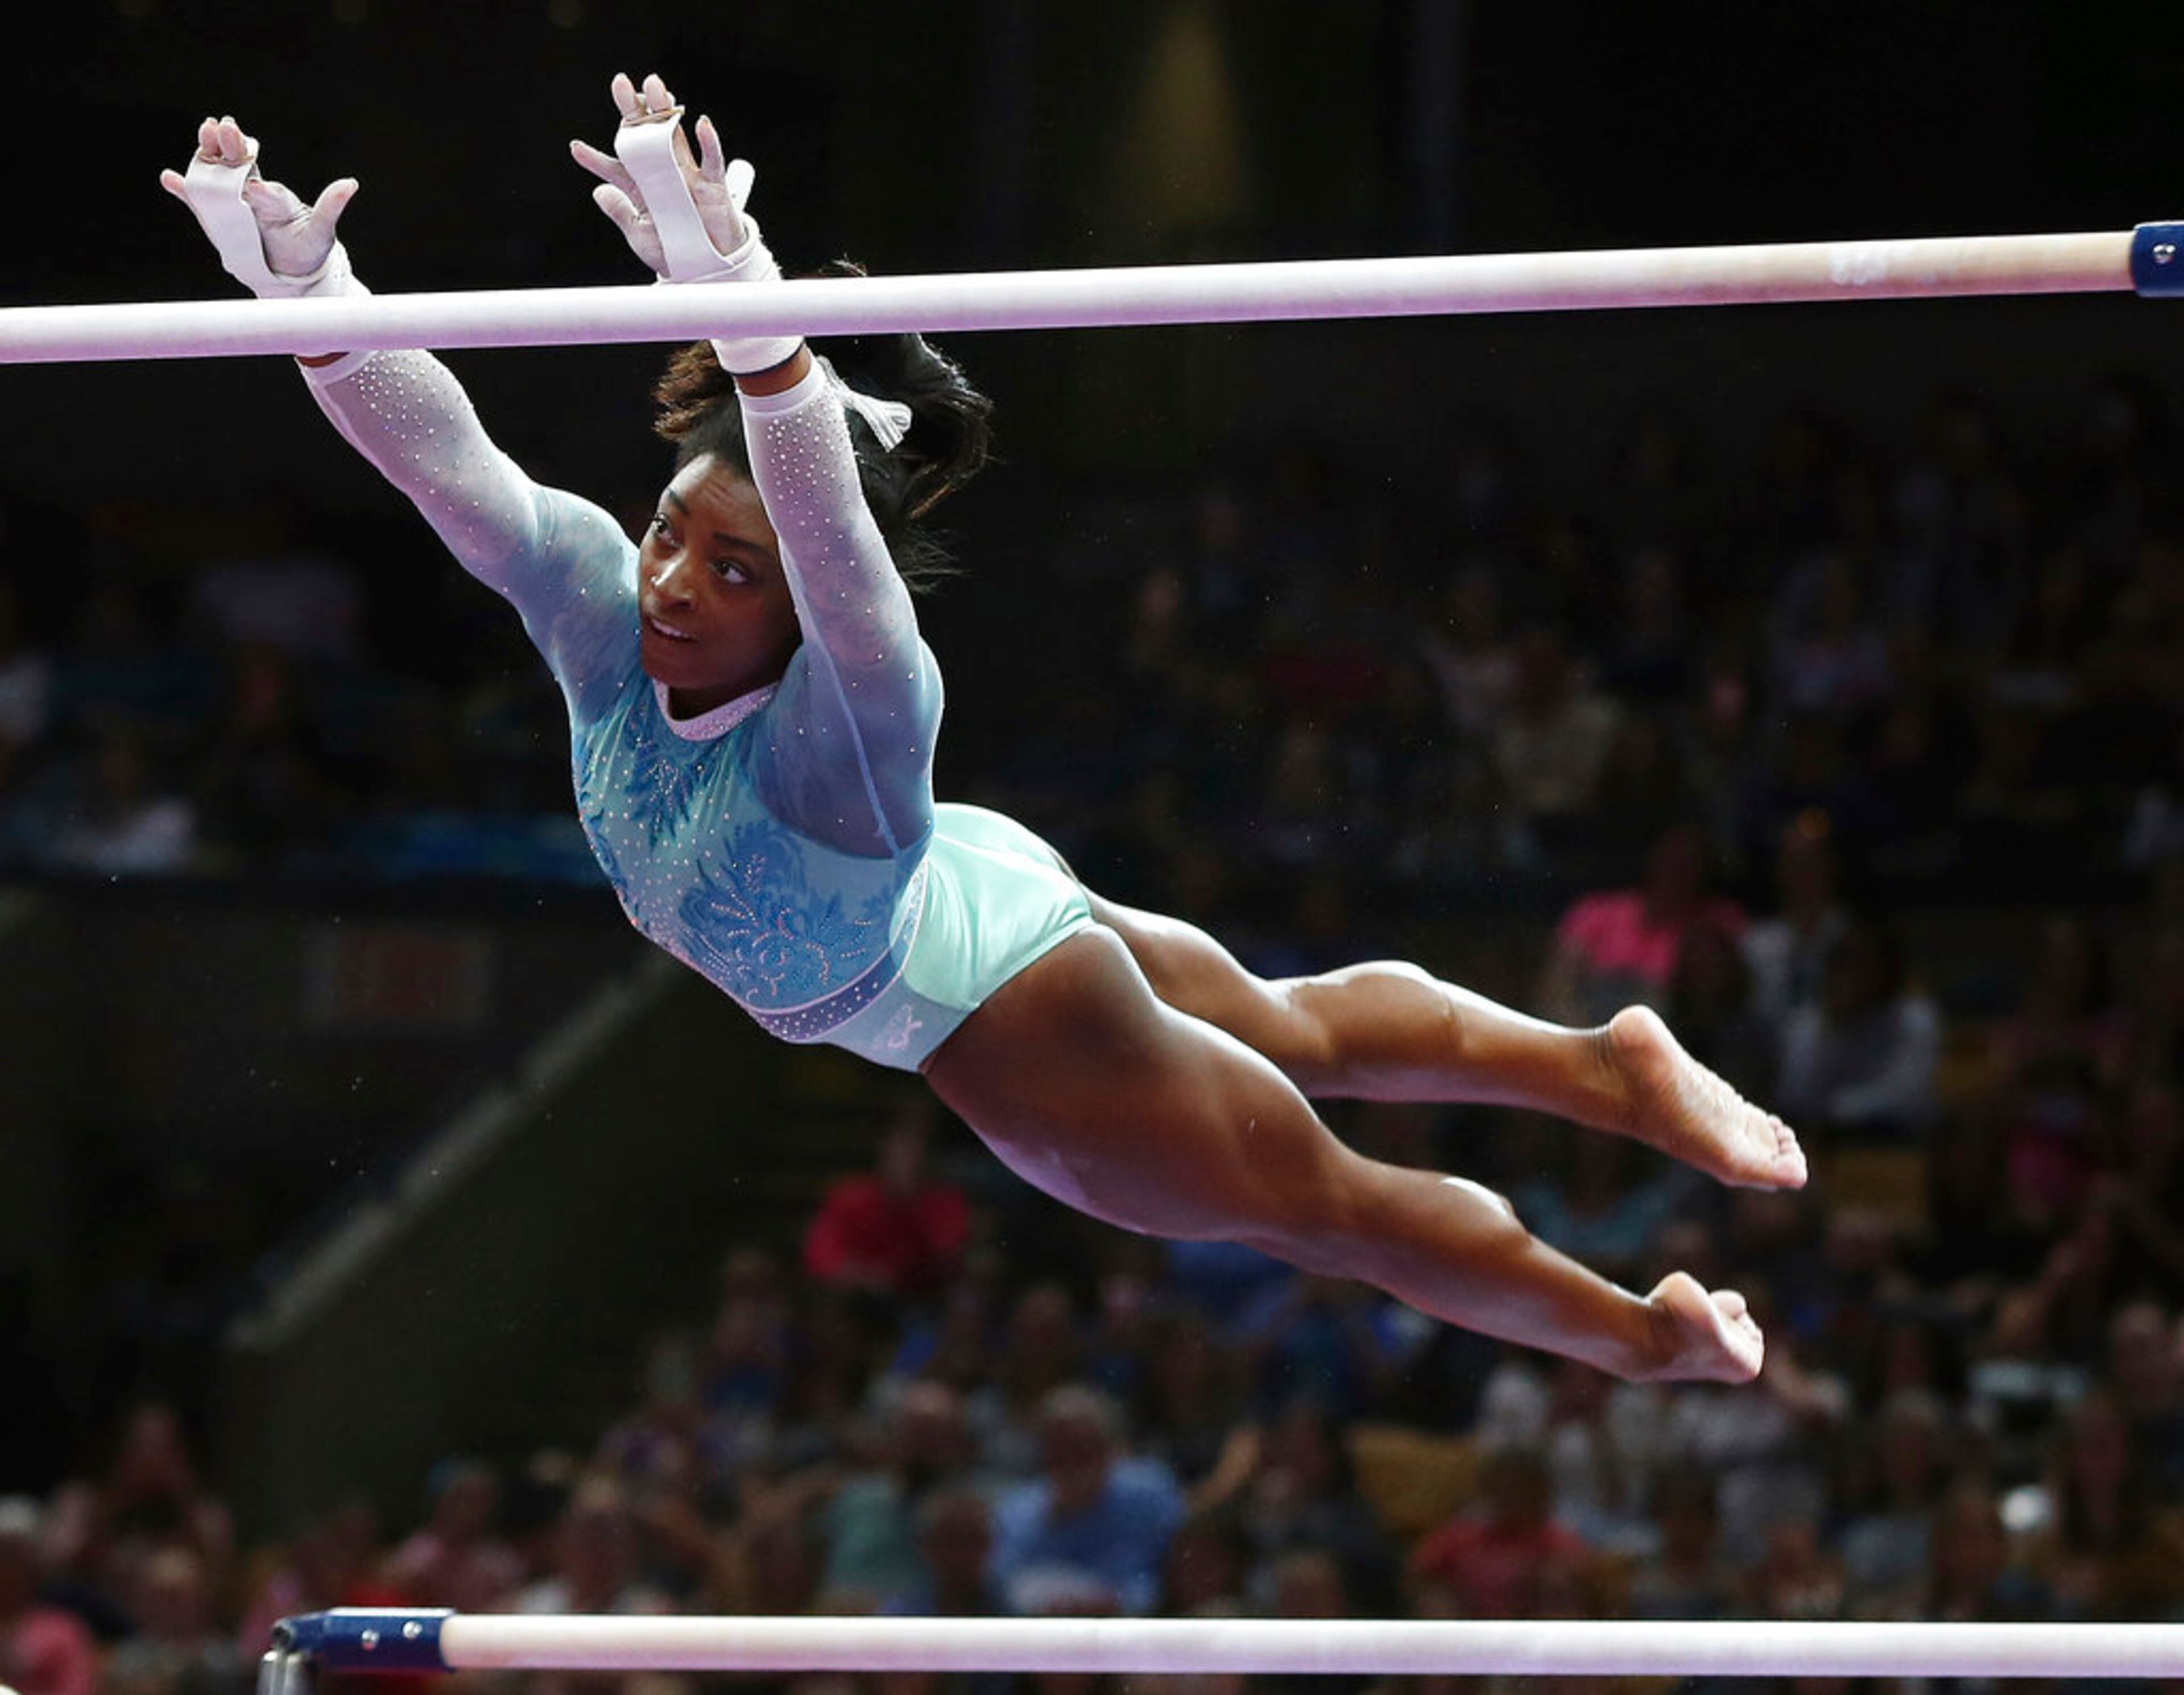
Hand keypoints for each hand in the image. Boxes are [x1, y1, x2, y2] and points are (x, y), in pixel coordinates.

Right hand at [161, 116, 357, 286]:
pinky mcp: (217, 214)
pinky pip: (199, 200)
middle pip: (240, 167)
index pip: (268, 191)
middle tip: (223, 126)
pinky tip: (170, 178)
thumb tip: (350, 183)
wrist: (288, 269)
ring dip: (208, 155)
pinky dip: (184, 190)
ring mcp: (233, 201)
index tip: (255, 188)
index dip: (261, 190)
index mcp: (277, 199)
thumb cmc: (307, 248)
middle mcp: (253, 193)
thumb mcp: (322, 232)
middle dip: (233, 148)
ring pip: (218, 174)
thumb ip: (330, 207)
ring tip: (204, 133)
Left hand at [569, 72, 755, 277]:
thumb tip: (599, 192)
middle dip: (634, 111)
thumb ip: (620, 213)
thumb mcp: (640, 237)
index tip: (576, 148)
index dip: (595, 159)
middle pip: (646, 136)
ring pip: (675, 137)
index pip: (616, 167)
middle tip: (621, 85)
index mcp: (642, 188)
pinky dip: (708, 141)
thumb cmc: (673, 253)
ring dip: (666, 111)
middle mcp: (663, 175)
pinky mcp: (713, 185)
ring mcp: (688, 176)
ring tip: (654, 86)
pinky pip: (711, 160)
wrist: (707, 268)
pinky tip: (700, 123)